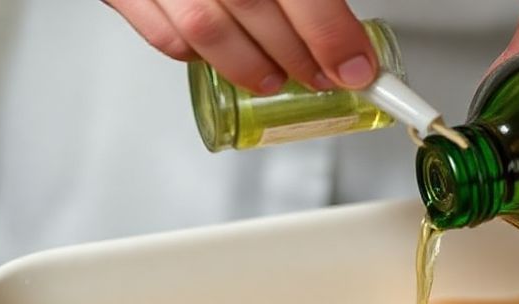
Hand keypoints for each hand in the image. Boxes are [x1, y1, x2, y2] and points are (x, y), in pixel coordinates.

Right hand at [103, 0, 376, 92]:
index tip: (356, 66)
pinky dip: (196, 56)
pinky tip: (222, 58)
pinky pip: (162, 34)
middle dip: (298, 55)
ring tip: (277, 78)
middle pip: (255, 10)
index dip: (330, 33)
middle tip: (326, 76)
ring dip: (250, 67)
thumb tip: (341, 17)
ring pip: (206, 33)